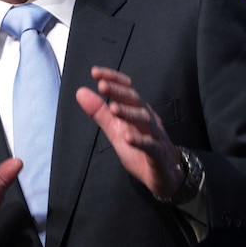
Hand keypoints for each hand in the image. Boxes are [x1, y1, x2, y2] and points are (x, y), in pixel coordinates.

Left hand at [75, 66, 184, 198]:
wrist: (164, 174)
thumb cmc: (139, 148)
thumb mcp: (115, 130)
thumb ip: (99, 112)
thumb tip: (81, 92)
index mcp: (137, 110)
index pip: (126, 89)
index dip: (113, 79)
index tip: (95, 72)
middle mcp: (147, 118)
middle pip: (135, 100)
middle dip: (119, 91)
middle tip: (102, 85)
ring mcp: (155, 135)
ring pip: (145, 119)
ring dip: (129, 112)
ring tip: (113, 108)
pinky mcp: (158, 154)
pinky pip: (151, 146)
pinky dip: (140, 141)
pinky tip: (128, 138)